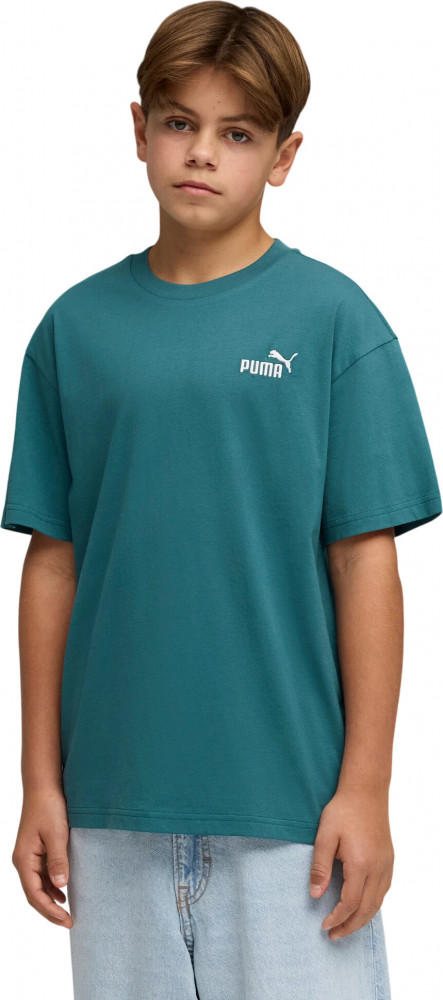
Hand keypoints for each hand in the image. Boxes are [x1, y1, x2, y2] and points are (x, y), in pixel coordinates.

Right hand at [12, 786, 72, 927]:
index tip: (67, 920)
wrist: (43, 786)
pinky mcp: (36, 850)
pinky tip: (63, 892)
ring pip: (38, 886)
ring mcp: (29, 856)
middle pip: (34, 894)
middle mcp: (23, 861)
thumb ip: (58, 860)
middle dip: (50, 911)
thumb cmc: (48, 807)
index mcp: (24, 859)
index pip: (34, 894)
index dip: (50, 911)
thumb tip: (61, 886)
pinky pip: (42, 875)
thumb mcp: (56, 834)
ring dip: (51, 900)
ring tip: (67, 913)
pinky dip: (52, 886)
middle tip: (69, 922)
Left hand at [309, 787, 393, 938]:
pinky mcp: (389, 859)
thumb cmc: (343, 811)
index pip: (350, 903)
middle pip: (367, 909)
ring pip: (378, 902)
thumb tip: (315, 895)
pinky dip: (373, 904)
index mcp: (361, 864)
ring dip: (362, 918)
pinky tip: (362, 906)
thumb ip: (320, 867)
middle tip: (333, 935)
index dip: (337, 918)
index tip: (324, 925)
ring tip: (346, 926)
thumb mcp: (325, 837)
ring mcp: (386, 865)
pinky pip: (384, 890)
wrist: (366, 791)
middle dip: (350, 925)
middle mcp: (378, 868)